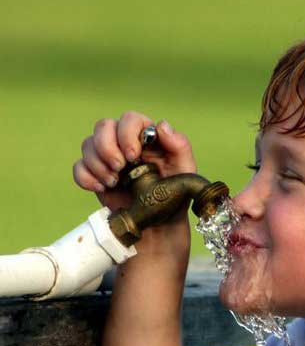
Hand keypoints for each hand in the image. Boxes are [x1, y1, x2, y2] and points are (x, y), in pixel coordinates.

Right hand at [73, 111, 196, 212]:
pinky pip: (79, 166)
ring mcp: (108, 158)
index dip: (126, 134)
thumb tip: (161, 126)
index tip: (132, 156)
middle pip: (103, 126)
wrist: (159, 226)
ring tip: (113, 182)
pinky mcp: (96, 175)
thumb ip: (179, 145)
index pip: (130, 119)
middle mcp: (125, 142)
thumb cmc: (175, 196)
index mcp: (147, 137)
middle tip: (119, 169)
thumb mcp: (185, 171)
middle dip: (107, 147)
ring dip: (97, 164)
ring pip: (88, 144)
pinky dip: (85, 177)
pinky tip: (101, 187)